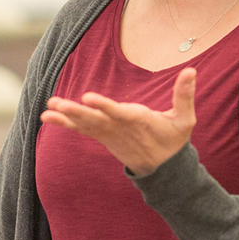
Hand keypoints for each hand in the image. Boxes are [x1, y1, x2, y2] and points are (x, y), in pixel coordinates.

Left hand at [40, 66, 196, 175]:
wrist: (163, 169)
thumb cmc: (174, 140)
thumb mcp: (185, 120)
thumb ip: (184, 95)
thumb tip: (191, 70)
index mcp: (139, 121)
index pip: (119, 113)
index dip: (104, 106)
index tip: (88, 98)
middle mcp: (120, 128)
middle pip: (96, 120)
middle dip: (77, 112)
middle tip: (58, 105)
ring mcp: (109, 134)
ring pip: (86, 125)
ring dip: (66, 117)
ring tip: (47, 109)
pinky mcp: (103, 136)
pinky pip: (81, 129)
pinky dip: (65, 123)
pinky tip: (46, 116)